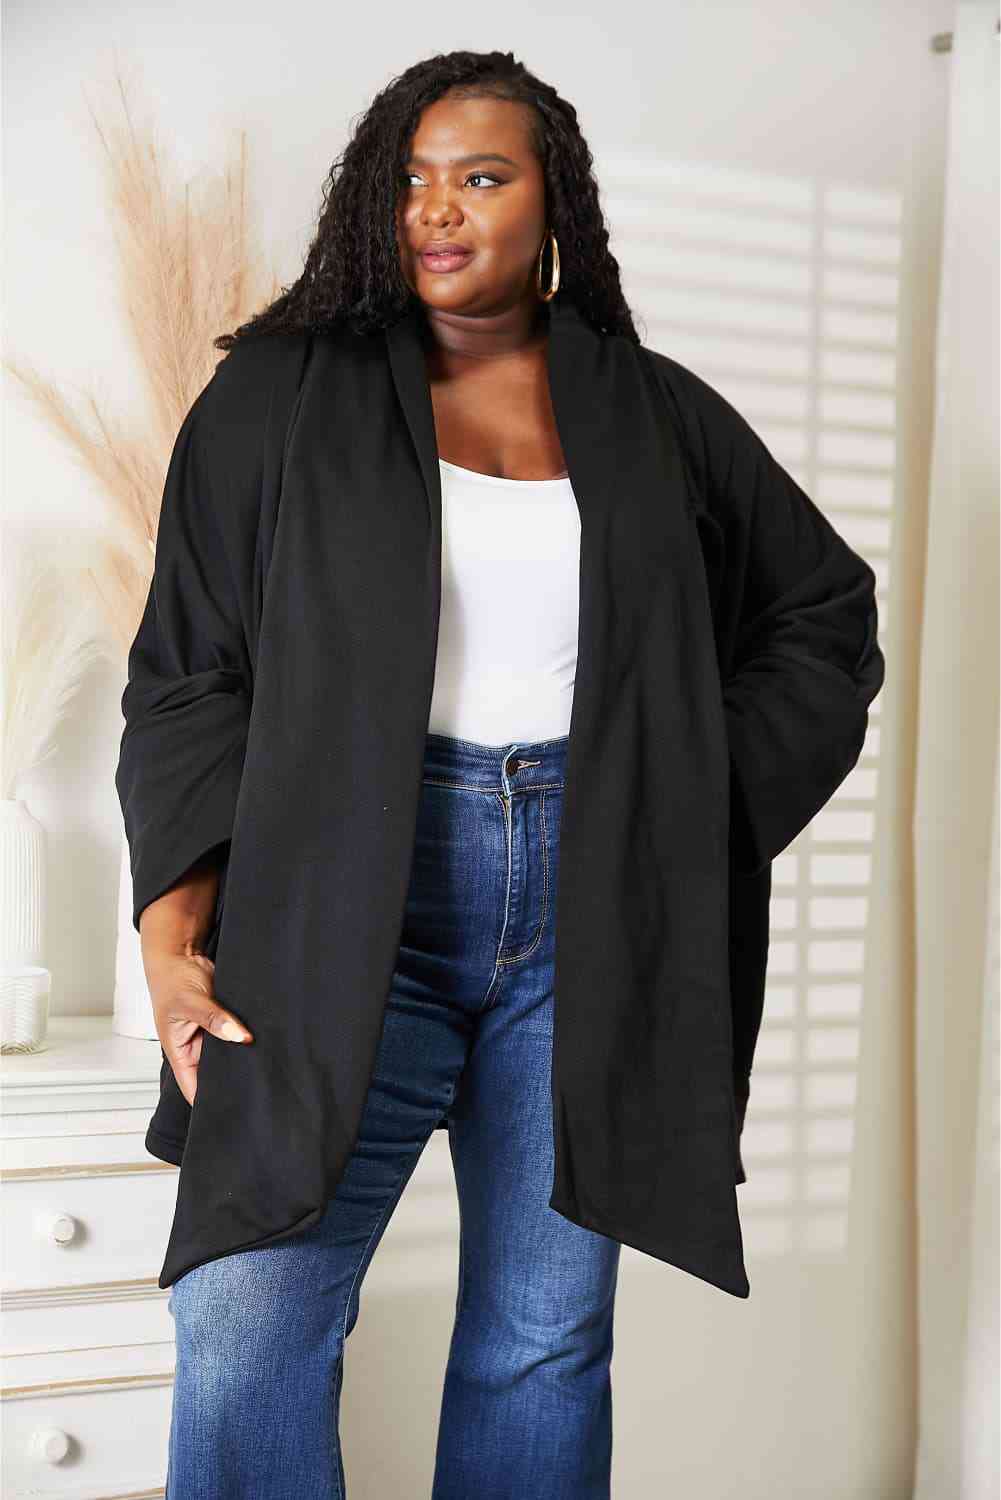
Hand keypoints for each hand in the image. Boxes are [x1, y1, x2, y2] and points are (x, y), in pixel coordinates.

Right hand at [145, 951, 252, 1106]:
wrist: (182, 954)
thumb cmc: (171, 980)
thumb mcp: (189, 1002)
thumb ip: (213, 1019)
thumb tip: (239, 1036)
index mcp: (180, 1054)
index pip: (195, 1090)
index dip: (210, 1103)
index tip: (232, 1111)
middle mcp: (197, 1048)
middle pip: (217, 1074)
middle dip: (234, 1079)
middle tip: (258, 1086)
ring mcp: (213, 1035)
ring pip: (232, 1053)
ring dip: (244, 1055)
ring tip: (263, 1063)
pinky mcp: (227, 1021)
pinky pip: (239, 1033)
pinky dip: (248, 1036)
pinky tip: (264, 1040)